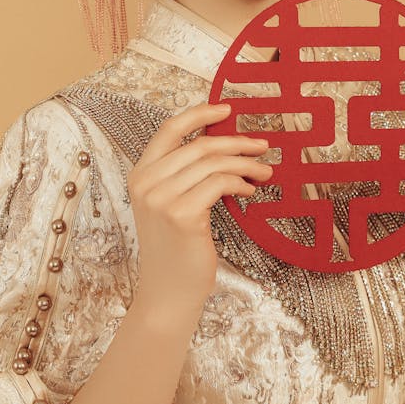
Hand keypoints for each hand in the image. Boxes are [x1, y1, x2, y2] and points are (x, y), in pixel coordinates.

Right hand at [127, 101, 272, 319]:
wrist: (168, 294)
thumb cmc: (175, 249)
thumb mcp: (171, 204)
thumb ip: (185, 175)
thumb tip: (224, 145)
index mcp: (140, 174)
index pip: (169, 129)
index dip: (199, 113)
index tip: (227, 109)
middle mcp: (146, 182)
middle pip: (200, 145)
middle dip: (236, 142)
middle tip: (262, 145)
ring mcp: (161, 198)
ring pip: (213, 163)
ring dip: (245, 164)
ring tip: (264, 172)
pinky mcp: (182, 214)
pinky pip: (220, 183)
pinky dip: (240, 182)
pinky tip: (250, 190)